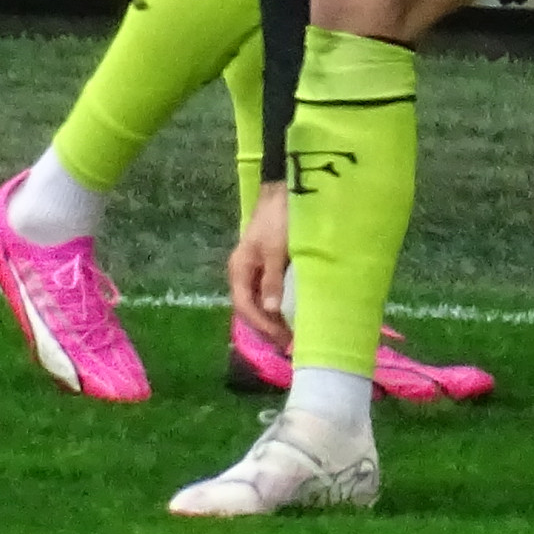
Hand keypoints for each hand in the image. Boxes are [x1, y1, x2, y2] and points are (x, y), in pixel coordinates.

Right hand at [228, 183, 292, 354]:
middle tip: (290, 342)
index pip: (245, 307)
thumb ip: (272, 280)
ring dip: (275, 317)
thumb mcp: (276, 251)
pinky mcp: (269, 265)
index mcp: (239, 269)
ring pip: (261, 301)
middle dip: (269, 326)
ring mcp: (256, 269)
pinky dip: (280, 304)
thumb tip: (271, 311)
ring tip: (293, 332)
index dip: (263, 325)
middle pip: (251, 308)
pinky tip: (293, 311)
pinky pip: (270, 291)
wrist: (285, 191)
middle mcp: (244, 272)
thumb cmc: (279, 219)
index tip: (284, 338)